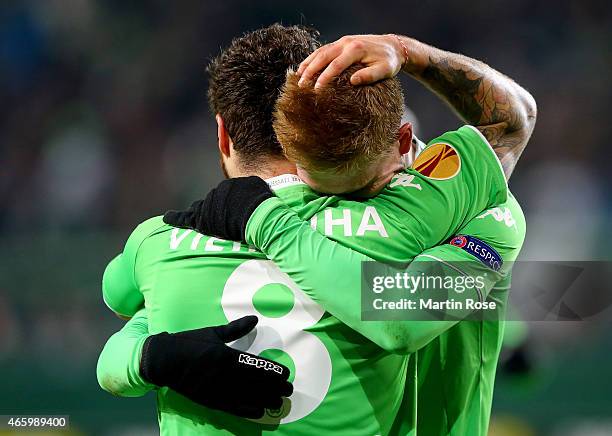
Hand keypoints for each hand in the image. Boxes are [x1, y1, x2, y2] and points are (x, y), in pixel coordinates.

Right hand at [140, 315, 292, 418]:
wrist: (164, 360)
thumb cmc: (189, 343)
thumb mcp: (213, 333)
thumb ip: (236, 329)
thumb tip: (255, 319)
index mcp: (226, 356)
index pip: (256, 366)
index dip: (273, 372)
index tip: (286, 374)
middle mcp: (224, 375)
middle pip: (256, 384)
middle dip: (274, 388)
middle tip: (289, 390)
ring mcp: (217, 389)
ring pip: (247, 398)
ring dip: (265, 401)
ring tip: (279, 403)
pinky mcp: (210, 400)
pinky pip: (233, 408)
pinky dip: (248, 410)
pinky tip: (260, 412)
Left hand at [163, 176, 273, 242]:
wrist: (258, 216)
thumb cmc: (266, 208)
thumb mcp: (263, 192)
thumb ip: (255, 192)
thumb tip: (258, 193)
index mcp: (234, 184)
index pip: (228, 197)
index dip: (231, 208)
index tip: (236, 215)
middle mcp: (220, 191)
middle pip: (215, 204)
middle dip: (220, 213)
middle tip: (230, 225)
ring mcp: (210, 203)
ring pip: (204, 212)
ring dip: (210, 220)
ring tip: (219, 229)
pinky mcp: (203, 217)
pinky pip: (186, 217)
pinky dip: (176, 218)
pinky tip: (167, 218)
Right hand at [297, 34, 406, 88]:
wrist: (393, 46)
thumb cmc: (389, 62)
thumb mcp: (385, 70)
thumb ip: (369, 75)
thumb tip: (352, 81)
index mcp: (356, 49)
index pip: (336, 65)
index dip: (325, 78)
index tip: (316, 90)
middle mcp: (347, 43)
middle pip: (323, 56)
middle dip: (310, 71)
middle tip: (301, 85)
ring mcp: (343, 41)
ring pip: (320, 51)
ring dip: (308, 63)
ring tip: (297, 76)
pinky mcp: (341, 43)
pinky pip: (323, 50)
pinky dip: (312, 58)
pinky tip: (304, 67)